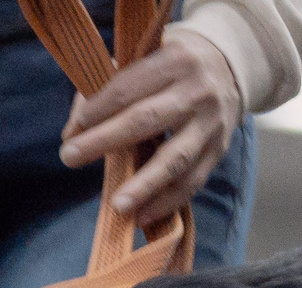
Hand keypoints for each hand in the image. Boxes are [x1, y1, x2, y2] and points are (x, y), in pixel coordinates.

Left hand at [57, 29, 241, 228]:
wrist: (232, 68)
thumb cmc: (174, 67)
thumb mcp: (150, 57)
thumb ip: (112, 84)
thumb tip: (76, 127)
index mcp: (175, 61)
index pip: (127, 88)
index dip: (96, 110)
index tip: (70, 132)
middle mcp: (196, 91)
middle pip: (145, 120)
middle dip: (104, 141)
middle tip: (69, 158)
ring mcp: (210, 124)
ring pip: (174, 158)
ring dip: (143, 185)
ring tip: (116, 205)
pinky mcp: (219, 151)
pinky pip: (192, 182)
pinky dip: (166, 203)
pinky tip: (141, 217)